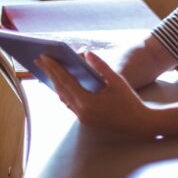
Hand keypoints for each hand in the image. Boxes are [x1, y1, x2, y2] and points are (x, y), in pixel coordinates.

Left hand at [36, 52, 155, 136]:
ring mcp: (82, 118)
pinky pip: (69, 103)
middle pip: (60, 89)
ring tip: (47, 70)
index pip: (65, 81)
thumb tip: (86, 53)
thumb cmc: (129, 101)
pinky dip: (64, 91)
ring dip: (55, 83)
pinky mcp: (86, 120)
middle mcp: (81, 112)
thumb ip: (101, 66)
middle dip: (49, 73)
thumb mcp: (117, 81)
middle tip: (39, 60)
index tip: (44, 56)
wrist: (138, 124)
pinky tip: (62, 83)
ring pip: (63, 97)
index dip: (54, 67)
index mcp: (87, 102)